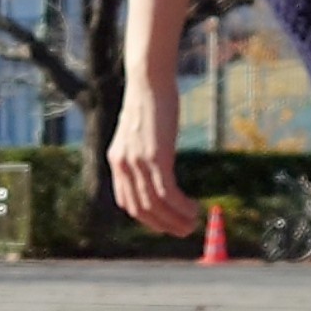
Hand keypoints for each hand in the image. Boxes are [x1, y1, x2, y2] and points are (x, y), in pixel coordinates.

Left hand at [107, 76, 198, 236]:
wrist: (149, 80)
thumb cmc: (150, 102)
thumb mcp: (141, 133)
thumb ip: (143, 152)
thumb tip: (158, 166)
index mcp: (116, 161)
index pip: (127, 203)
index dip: (147, 219)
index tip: (166, 224)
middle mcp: (123, 165)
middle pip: (141, 210)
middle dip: (164, 226)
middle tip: (184, 231)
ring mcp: (138, 162)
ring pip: (156, 205)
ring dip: (176, 220)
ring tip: (193, 223)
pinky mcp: (156, 156)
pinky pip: (168, 193)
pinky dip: (181, 206)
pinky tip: (194, 209)